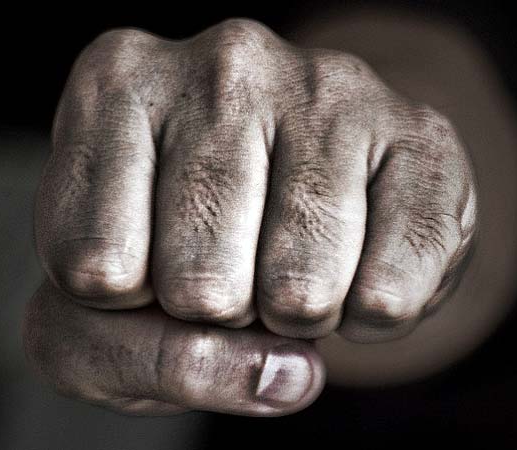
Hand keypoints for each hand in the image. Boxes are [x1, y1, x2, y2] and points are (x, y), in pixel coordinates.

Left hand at [24, 19, 476, 415]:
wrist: (272, 209)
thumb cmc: (164, 257)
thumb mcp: (96, 324)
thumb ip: (147, 361)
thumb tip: (286, 372)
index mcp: (116, 86)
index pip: (95, 267)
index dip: (125, 305)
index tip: (140, 265)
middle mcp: (223, 62)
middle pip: (201, 283)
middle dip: (218, 314)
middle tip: (229, 269)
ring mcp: (328, 86)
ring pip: (300, 289)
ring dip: (294, 316)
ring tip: (287, 264)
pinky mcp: (421, 133)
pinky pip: (391, 291)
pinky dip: (368, 318)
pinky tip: (351, 267)